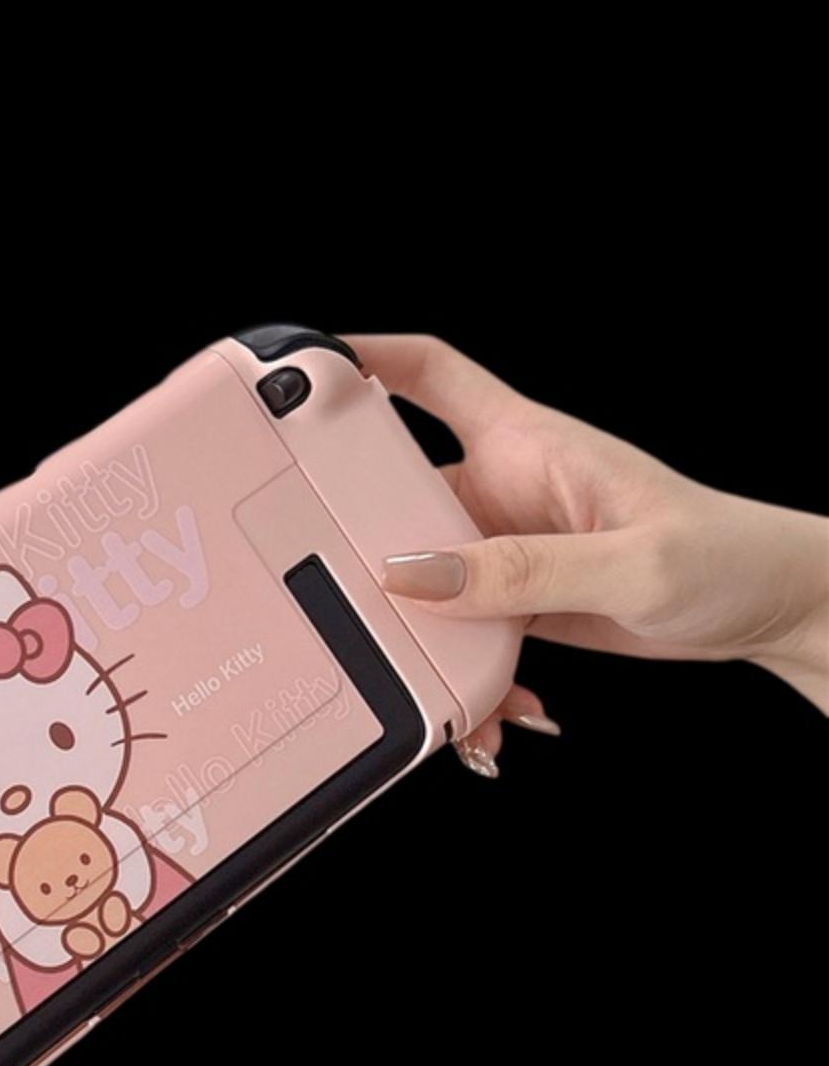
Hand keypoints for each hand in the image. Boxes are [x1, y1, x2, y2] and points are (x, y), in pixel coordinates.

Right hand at [340, 332, 828, 768]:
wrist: (768, 609)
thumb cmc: (726, 556)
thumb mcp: (627, 563)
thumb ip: (520, 571)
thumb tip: (415, 575)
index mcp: (525, 442)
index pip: (428, 375)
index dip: (361, 360)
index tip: (297, 375)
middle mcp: (502, 488)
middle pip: (394, 496)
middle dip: (363, 544)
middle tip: (348, 591)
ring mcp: (502, 547)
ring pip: (421, 581)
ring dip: (418, 636)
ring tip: (438, 682)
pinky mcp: (512, 598)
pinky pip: (458, 631)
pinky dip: (463, 675)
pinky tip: (494, 705)